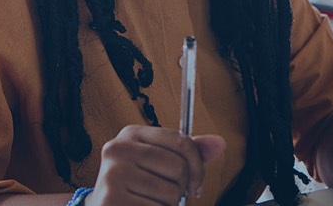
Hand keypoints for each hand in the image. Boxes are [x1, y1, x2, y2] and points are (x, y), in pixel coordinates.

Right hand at [87, 125, 224, 205]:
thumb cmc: (134, 185)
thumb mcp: (157, 162)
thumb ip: (187, 153)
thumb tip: (220, 143)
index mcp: (131, 134)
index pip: (181, 141)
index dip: (197, 166)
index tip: (196, 184)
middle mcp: (118, 150)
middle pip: (178, 168)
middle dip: (181, 188)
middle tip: (167, 196)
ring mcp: (112, 175)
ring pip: (171, 194)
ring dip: (168, 205)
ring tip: (151, 202)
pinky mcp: (111, 200)